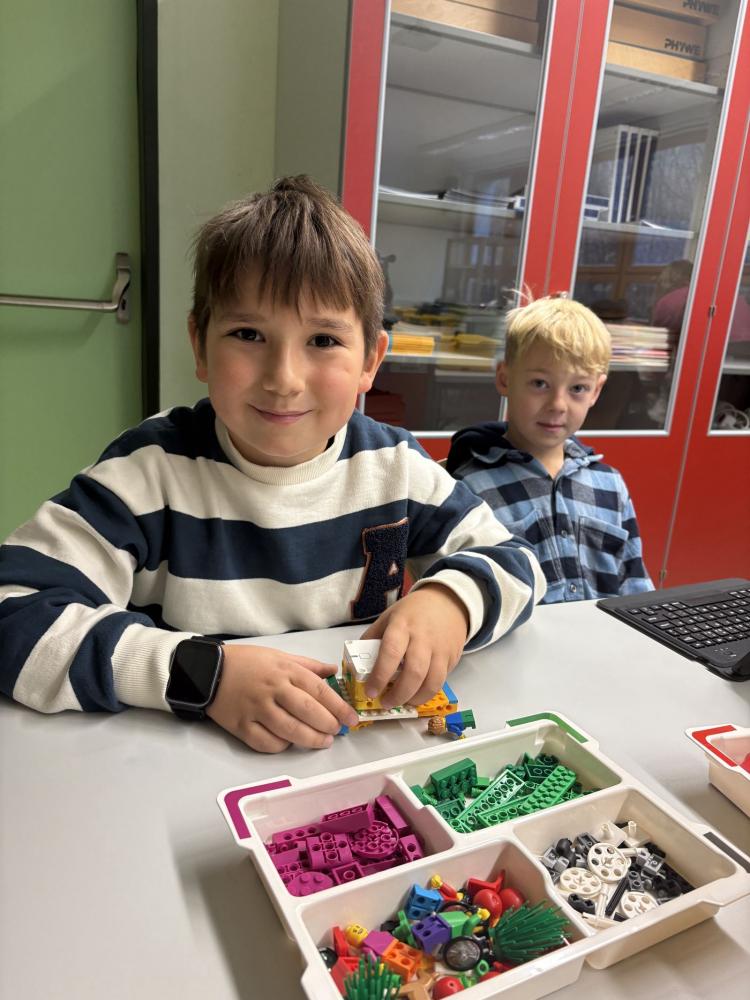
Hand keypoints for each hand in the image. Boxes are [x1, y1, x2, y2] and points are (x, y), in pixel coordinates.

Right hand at [207, 645, 359, 752]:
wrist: (208, 671)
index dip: (338, 707)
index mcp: (285, 670)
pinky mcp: (241, 726)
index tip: (351, 718)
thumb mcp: (279, 656)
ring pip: (290, 731)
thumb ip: (308, 665)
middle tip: (336, 732)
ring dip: (310, 739)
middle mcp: (273, 690)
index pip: (318, 690)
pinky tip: (290, 743)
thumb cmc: (247, 662)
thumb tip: (333, 672)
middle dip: (328, 725)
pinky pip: (267, 743)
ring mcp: (256, 709)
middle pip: (308, 712)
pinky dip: (282, 746)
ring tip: (321, 741)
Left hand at [360, 584, 469, 709]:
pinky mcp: (452, 658)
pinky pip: (441, 681)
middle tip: (386, 703)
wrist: (447, 602)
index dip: (380, 675)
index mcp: (402, 625)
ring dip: (415, 698)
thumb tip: (357, 662)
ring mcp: (440, 649)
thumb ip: (374, 638)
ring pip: (432, 682)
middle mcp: (423, 638)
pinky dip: (428, 693)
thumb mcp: (388, 617)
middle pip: (414, 672)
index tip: (371, 691)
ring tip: (402, 703)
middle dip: (399, 694)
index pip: (391, 652)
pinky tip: (416, 695)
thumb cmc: (413, 612)